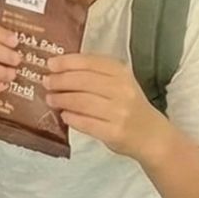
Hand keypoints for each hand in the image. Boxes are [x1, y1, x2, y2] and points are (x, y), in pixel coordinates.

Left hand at [44, 53, 167, 158]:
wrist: (152, 135)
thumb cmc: (129, 105)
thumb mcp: (119, 82)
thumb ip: (95, 74)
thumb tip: (59, 69)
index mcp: (121, 72)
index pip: (89, 62)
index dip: (67, 62)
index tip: (50, 64)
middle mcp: (122, 90)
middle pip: (83, 81)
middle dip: (60, 81)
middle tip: (46, 82)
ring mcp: (119, 112)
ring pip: (82, 102)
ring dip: (62, 99)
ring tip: (50, 99)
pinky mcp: (114, 132)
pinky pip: (86, 123)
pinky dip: (72, 118)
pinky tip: (64, 115)